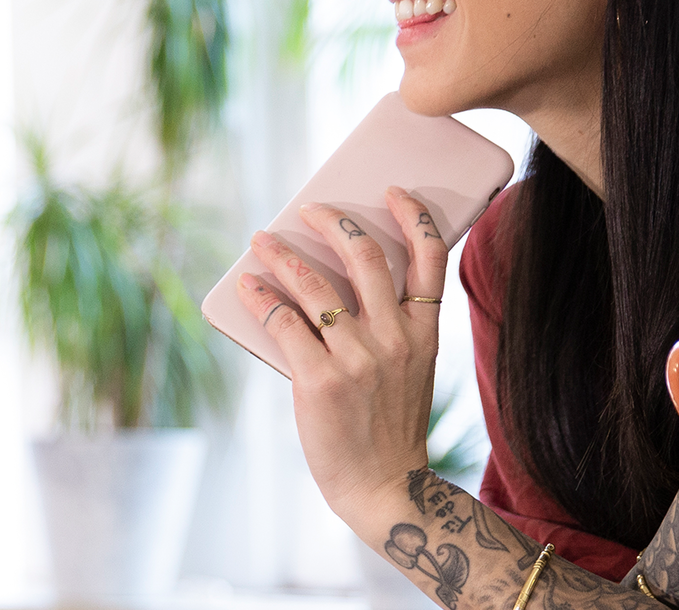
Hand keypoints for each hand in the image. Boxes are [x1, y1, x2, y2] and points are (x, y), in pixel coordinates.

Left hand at [233, 188, 447, 518]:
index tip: (393, 191)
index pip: (430, 258)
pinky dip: (261, 297)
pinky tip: (247, 286)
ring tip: (261, 241)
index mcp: (423, 333)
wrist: (384, 487)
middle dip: (332, 221)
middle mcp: (394, 339)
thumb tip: (331, 281)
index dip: (413, 216)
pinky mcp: (320, 380)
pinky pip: (284, 321)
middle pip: (365, 257)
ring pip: (315, 285)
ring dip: (282, 254)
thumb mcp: (411, 371)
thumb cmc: (388, 426)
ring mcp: (357, 359)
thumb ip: (388, 328)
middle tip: (308, 208)